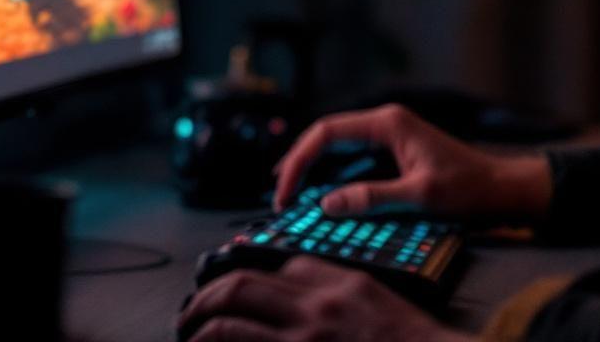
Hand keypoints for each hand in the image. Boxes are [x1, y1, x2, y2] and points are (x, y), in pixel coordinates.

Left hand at [176, 255, 473, 341]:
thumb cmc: (410, 339)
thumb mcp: (377, 298)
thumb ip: (338, 285)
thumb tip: (296, 279)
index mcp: (340, 283)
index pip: (279, 265)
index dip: (244, 271)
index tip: (224, 282)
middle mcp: (317, 308)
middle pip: (242, 286)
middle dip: (207, 296)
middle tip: (191, 310)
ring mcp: (305, 340)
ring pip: (230, 322)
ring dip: (199, 325)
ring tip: (189, 333)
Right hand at [272, 103, 551, 221]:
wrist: (501, 189)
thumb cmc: (469, 188)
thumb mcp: (419, 196)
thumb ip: (372, 198)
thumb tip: (328, 204)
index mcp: (388, 123)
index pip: (327, 132)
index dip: (300, 160)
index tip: (286, 191)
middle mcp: (386, 123)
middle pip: (328, 137)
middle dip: (301, 164)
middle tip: (281, 196)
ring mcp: (390, 137)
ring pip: (339, 148)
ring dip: (315, 170)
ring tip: (293, 196)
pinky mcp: (395, 153)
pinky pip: (355, 160)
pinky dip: (335, 177)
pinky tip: (324, 195)